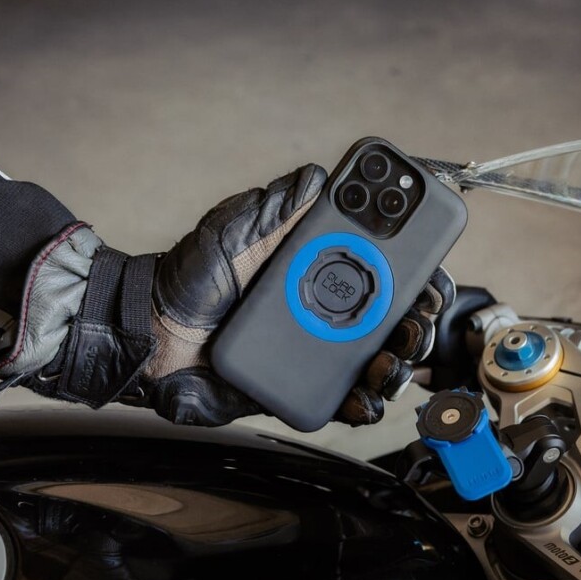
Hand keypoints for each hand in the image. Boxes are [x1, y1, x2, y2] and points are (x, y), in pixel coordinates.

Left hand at [143, 164, 453, 425]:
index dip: (416, 274)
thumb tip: (320, 176)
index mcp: (318, 270)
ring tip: (390, 362)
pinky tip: (367, 396)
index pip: (383, 269)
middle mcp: (326, 313)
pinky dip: (365, 403)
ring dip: (398, 365)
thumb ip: (275, 206)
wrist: (149, 335)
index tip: (431, 278)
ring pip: (377, 362)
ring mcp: (315, 353)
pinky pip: (343, 401)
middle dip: (417, 324)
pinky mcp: (299, 390)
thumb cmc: (187, 278)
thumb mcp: (231, 230)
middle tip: (414, 325)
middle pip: (393, 320)